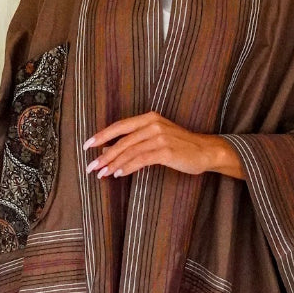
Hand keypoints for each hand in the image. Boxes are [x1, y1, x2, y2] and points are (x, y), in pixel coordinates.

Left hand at [83, 111, 243, 179]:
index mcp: (149, 118)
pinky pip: (141, 160)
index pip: (119, 126)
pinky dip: (127, 167)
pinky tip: (118, 174)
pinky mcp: (166, 151)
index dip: (101, 136)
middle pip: (122, 140)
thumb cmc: (180, 146)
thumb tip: (110, 150)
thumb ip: (137, 140)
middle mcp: (153, 124)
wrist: (205, 150)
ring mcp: (160, 137)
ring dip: (113, 164)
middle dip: (104, 155)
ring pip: (129, 151)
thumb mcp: (158, 137)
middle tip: (91, 167)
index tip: (87, 146)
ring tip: (102, 174)